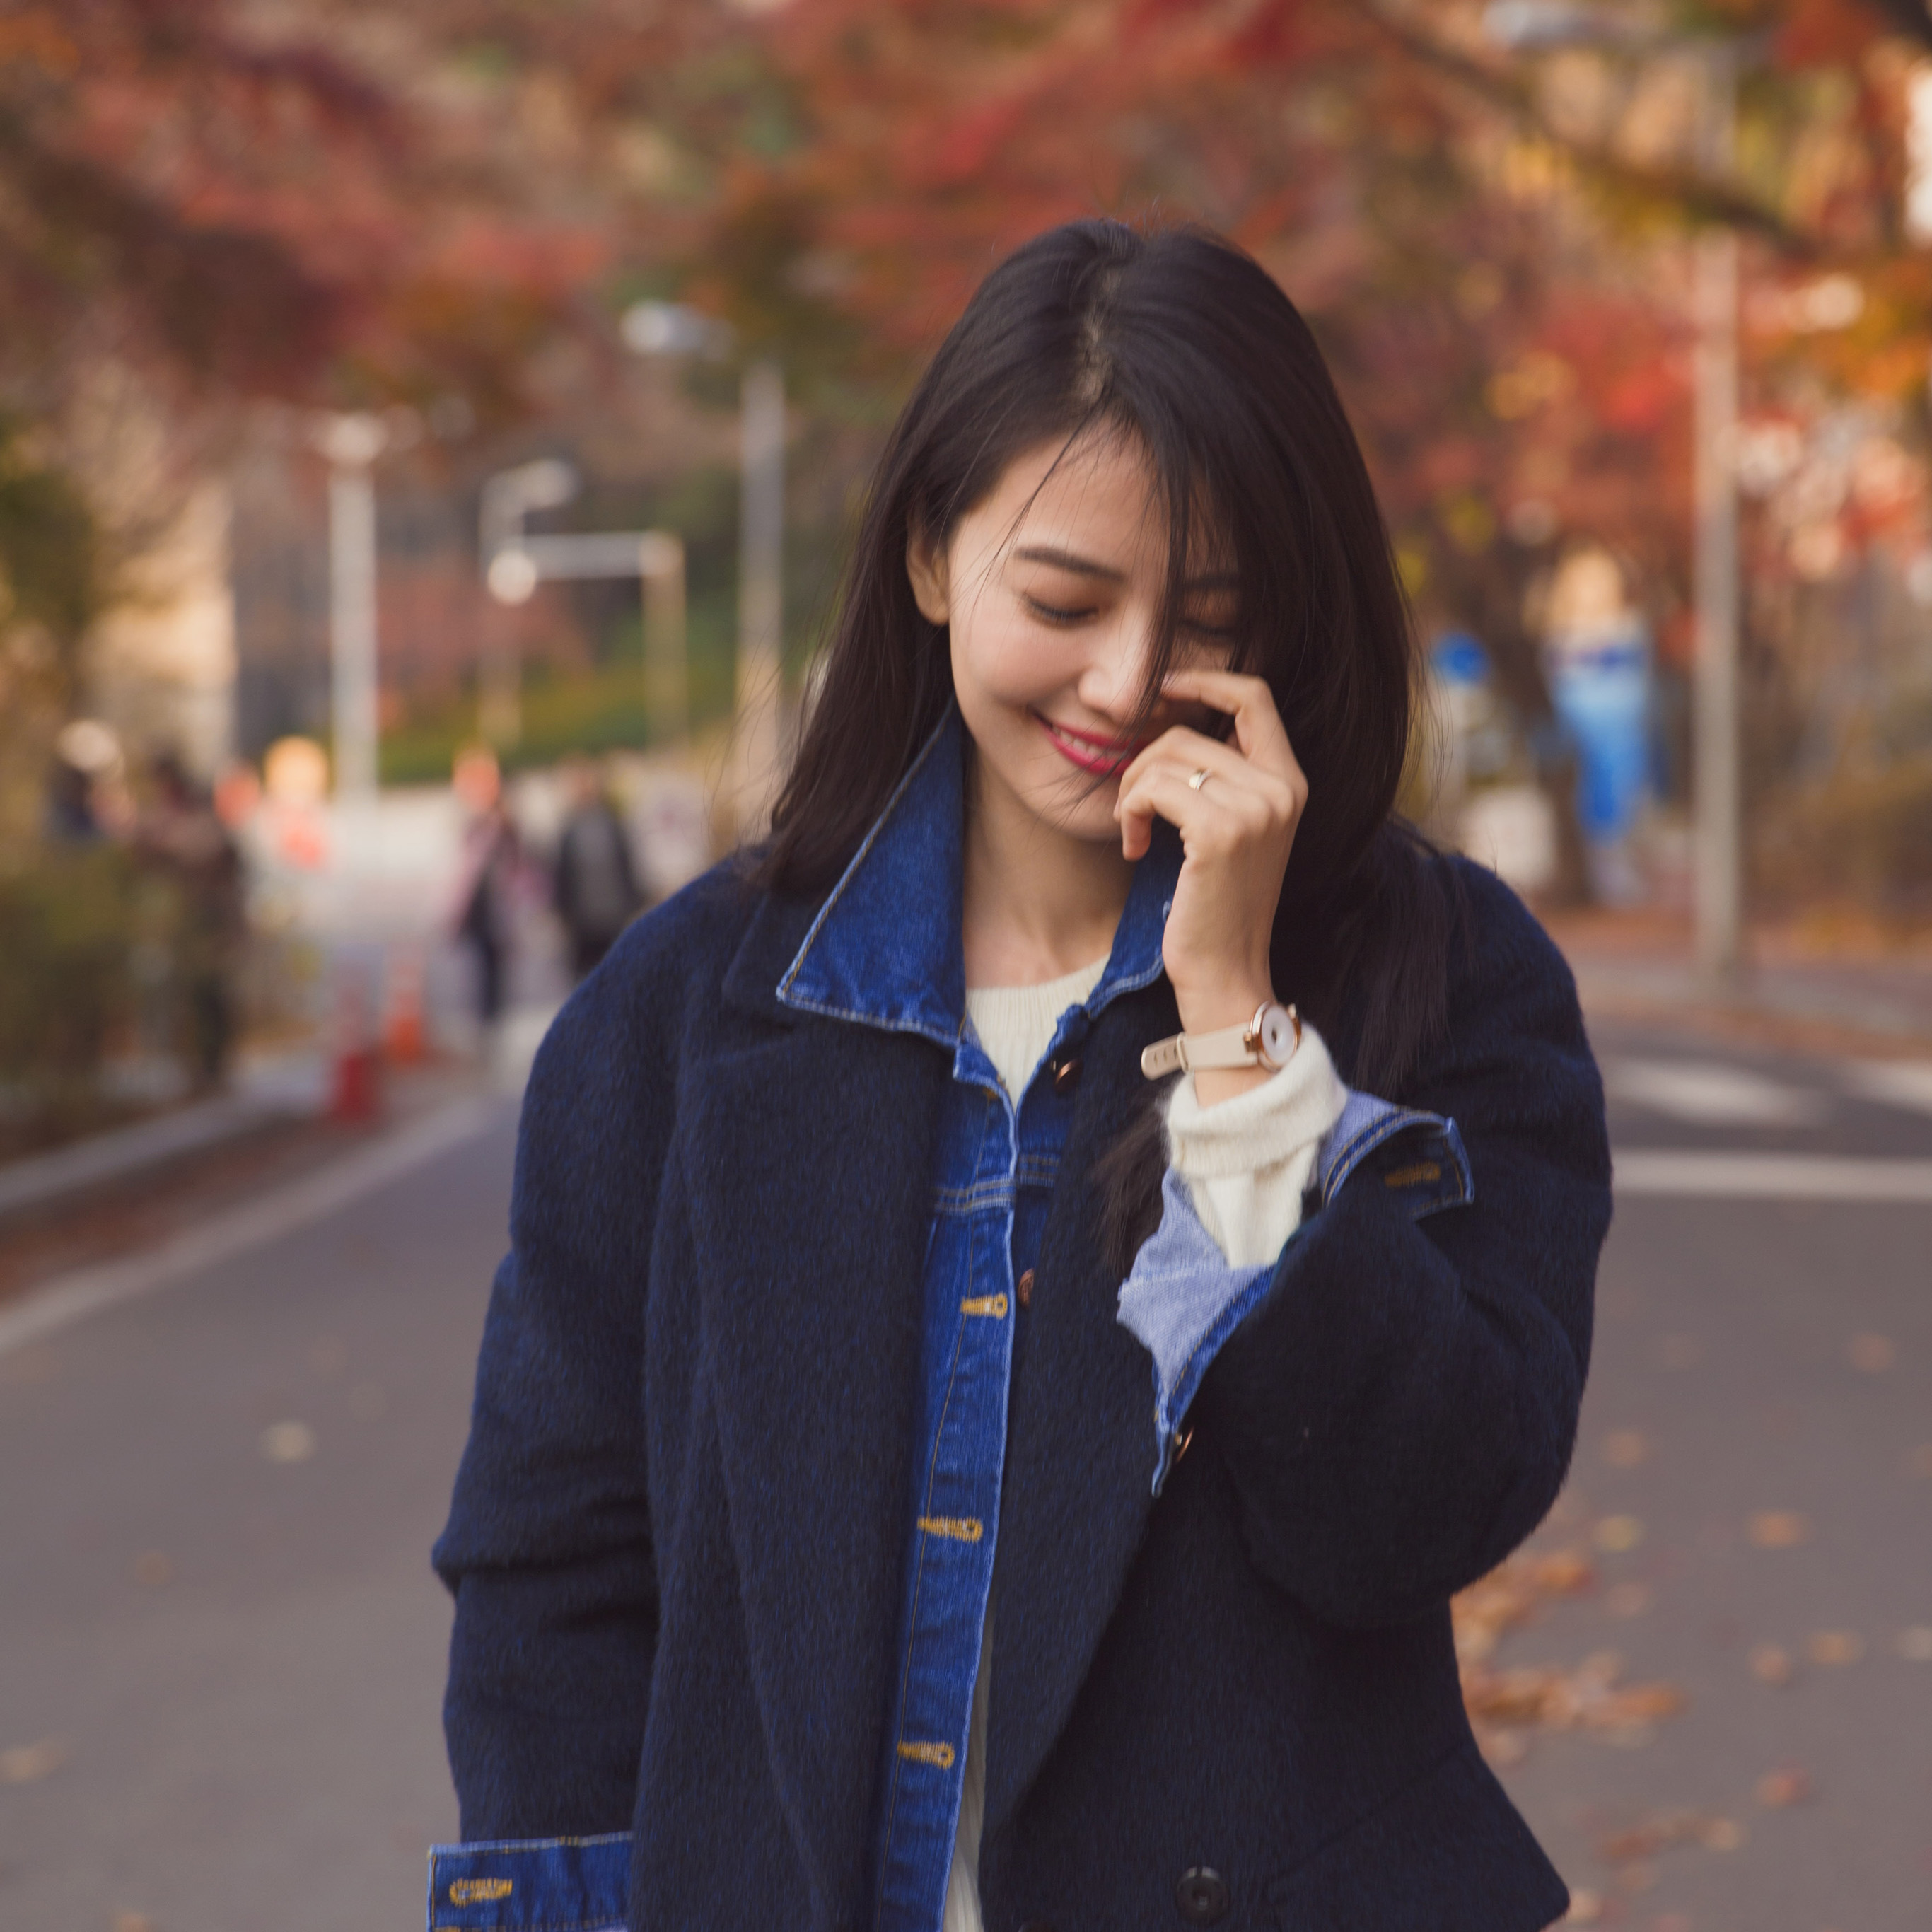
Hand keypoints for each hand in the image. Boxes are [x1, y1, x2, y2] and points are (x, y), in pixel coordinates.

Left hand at [1113, 669, 1306, 1100]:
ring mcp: (1256, 808)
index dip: (1203, 680)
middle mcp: (1282, 789)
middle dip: (1143, 764)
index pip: (1254, 696)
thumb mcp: (1232, 832)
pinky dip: (1131, 813)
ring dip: (1132, 793)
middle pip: (1188, 732)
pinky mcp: (1221, 831)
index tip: (1162, 691)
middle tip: (1132, 810)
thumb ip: (1221, 778)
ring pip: (1165, 758)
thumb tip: (1167, 723)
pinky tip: (1135, 847)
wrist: (1227, 972)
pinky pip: (1153, 789)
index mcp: (1290, 782)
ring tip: (1134, 832)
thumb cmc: (1217, 906)